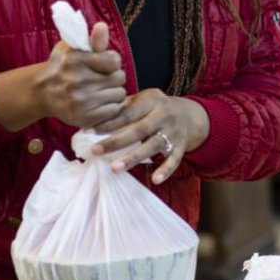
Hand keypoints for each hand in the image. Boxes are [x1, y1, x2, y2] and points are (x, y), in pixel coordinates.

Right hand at [33, 22, 126, 127]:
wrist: (42, 92)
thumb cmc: (62, 67)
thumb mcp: (73, 48)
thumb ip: (93, 40)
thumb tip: (102, 26)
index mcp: (76, 60)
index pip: (115, 60)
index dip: (112, 62)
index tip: (103, 64)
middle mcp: (78, 80)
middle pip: (119, 78)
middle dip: (113, 77)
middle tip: (101, 79)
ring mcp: (81, 101)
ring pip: (119, 94)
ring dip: (113, 93)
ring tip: (100, 91)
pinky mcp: (84, 117)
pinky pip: (114, 110)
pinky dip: (110, 107)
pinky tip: (99, 103)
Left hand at [90, 89, 210, 183]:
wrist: (189, 115)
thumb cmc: (156, 108)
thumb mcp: (143, 100)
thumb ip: (124, 107)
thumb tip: (93, 118)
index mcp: (152, 101)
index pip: (128, 113)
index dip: (109, 123)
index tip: (89, 132)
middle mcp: (164, 116)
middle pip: (139, 130)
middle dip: (116, 141)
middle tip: (96, 151)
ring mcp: (174, 132)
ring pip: (153, 146)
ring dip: (133, 157)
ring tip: (115, 168)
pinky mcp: (181, 146)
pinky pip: (174, 160)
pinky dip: (166, 170)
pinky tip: (155, 179)